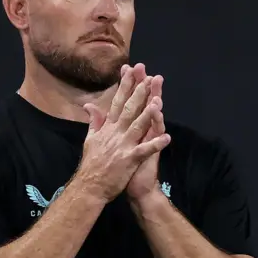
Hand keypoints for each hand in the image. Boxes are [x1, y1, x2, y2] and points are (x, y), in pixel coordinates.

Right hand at [75, 66, 171, 201]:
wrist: (90, 187)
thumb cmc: (92, 164)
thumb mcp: (90, 140)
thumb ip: (94, 122)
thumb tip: (89, 106)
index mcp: (108, 128)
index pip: (117, 102)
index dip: (124, 85)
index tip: (130, 70)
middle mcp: (115, 133)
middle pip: (129, 109)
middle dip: (138, 92)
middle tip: (147, 76)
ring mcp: (123, 145)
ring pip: (138, 126)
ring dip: (148, 114)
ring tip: (158, 101)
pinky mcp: (130, 159)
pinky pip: (145, 150)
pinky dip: (156, 144)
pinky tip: (167, 137)